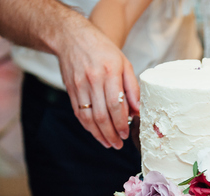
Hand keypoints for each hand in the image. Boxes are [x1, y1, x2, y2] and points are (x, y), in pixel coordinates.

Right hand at [55, 17, 139, 148]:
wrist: (72, 37)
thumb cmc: (102, 50)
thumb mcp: (123, 63)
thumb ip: (132, 87)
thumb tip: (138, 110)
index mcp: (109, 72)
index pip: (115, 105)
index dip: (121, 123)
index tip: (126, 133)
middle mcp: (93, 80)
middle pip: (102, 115)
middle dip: (111, 134)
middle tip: (118, 144)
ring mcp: (79, 86)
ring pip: (89, 118)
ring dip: (99, 135)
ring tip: (109, 143)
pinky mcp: (71, 90)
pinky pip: (79, 113)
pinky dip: (88, 127)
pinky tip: (96, 133)